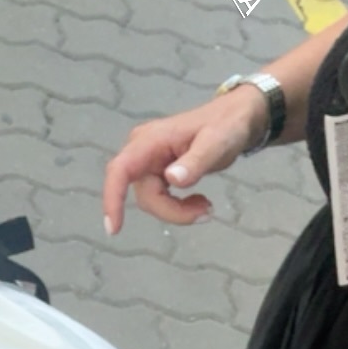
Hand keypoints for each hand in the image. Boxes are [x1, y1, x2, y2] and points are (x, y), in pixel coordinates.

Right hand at [102, 89, 266, 232]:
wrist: (234, 119)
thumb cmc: (226, 126)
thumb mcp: (216, 144)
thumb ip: (195, 162)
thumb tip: (172, 179)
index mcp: (150, 140)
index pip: (120, 170)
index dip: (113, 198)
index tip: (115, 229)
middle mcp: (143, 150)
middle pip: (145, 195)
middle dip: (172, 212)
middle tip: (207, 212)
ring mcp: (148, 162)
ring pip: (152, 200)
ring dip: (178, 212)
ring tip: (207, 206)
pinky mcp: (157, 171)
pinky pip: (160, 198)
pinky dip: (178, 207)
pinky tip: (199, 202)